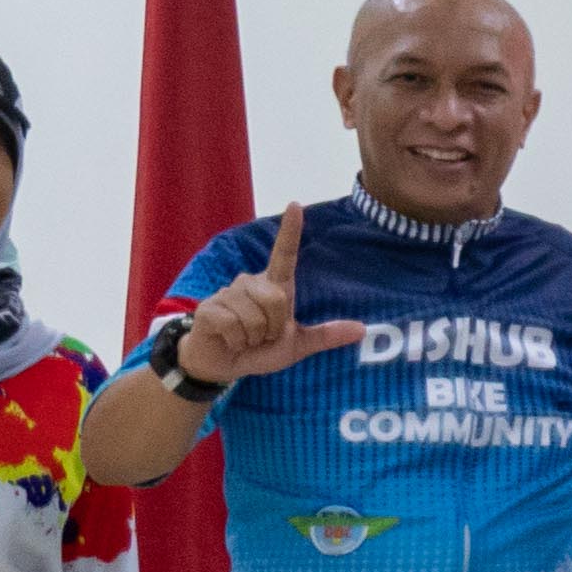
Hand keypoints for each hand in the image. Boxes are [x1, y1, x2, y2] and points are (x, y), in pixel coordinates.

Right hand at [172, 203, 367, 388]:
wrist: (222, 365)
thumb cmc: (259, 349)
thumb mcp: (296, 345)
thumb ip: (326, 336)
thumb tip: (362, 330)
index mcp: (273, 286)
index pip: (284, 255)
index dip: (290, 231)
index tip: (295, 205)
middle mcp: (250, 282)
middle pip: (277, 299)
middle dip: (274, 328)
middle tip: (262, 336)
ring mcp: (227, 293)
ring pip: (255, 317)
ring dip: (255, 337)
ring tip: (244, 338)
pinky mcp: (209, 308)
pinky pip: (234, 326)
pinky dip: (237, 341)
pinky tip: (229, 340)